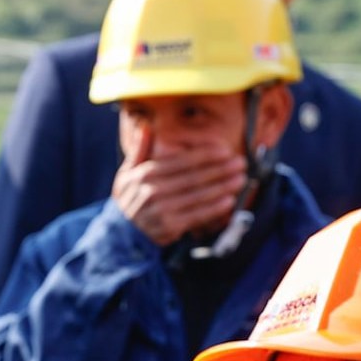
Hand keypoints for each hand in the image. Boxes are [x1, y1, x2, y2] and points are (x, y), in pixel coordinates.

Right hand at [110, 143, 246, 247]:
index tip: (225, 150)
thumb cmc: (130, 199)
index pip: (181, 161)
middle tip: (240, 162)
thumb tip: (145, 126)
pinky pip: (196, 215)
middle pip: (193, 176)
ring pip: (198, 195)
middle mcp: (152, 190)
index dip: (205, 155)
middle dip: (220, 169)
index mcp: (145, 173)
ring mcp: (161, 209)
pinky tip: (229, 200)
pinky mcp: (168, 227)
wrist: (121, 234)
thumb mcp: (127, 173)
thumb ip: (139, 150)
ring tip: (240, 179)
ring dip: (223, 186)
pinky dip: (214, 208)